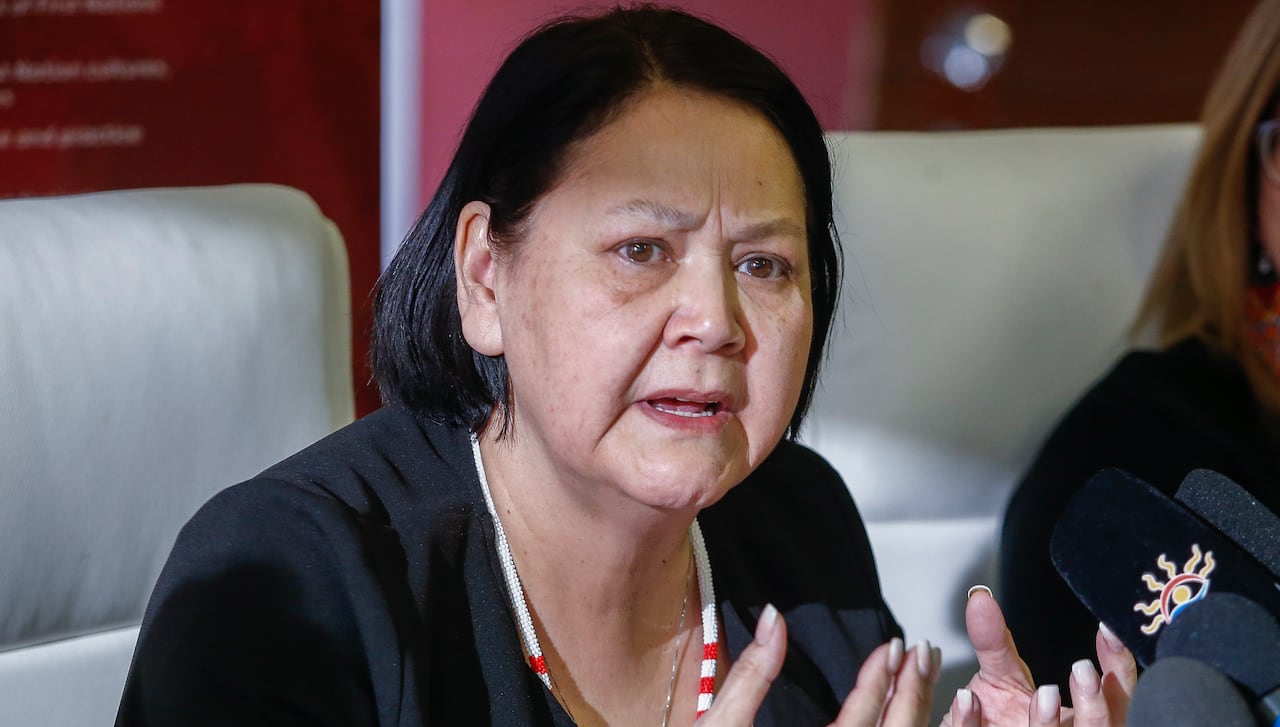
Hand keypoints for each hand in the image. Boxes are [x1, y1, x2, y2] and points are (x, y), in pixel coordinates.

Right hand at [702, 604, 940, 725]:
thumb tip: (773, 619)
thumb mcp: (719, 726)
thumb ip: (751, 674)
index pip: (861, 717)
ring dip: (917, 717)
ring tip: (927, 684)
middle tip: (924, 655)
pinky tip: (912, 722)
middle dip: (912, 693)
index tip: (894, 646)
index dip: (881, 678)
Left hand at [939, 587, 1136, 726]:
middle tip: (1082, 670)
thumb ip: (994, 640)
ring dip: (1049, 722)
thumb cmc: (999, 718)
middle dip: (1096, 704)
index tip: (1107, 630)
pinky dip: (974, 722)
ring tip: (1045, 694)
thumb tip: (979, 599)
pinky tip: (968, 699)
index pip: (1116, 695)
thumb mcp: (1001, 675)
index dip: (1118, 665)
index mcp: (1078, 719)